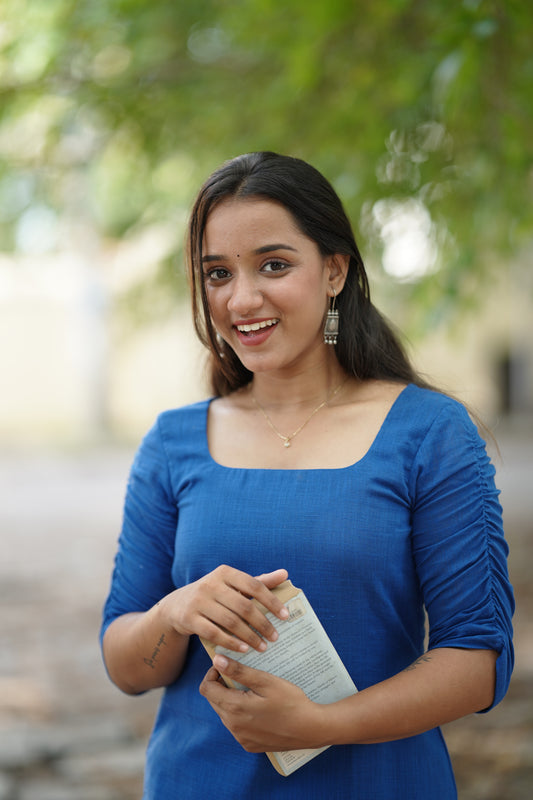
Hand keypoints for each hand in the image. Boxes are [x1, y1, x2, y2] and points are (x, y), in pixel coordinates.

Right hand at [159, 565, 288, 652]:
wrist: (178, 605)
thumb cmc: (215, 594)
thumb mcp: (233, 585)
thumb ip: (258, 581)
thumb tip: (285, 574)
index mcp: (225, 572)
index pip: (254, 585)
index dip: (271, 601)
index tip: (285, 617)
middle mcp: (210, 584)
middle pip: (243, 606)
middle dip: (262, 624)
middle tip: (275, 637)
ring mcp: (198, 601)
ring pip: (230, 621)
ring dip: (249, 636)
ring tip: (262, 647)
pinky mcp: (189, 618)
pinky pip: (214, 633)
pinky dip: (231, 643)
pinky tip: (243, 650)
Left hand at [199, 655, 321, 752]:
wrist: (311, 729)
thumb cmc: (291, 701)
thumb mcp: (266, 681)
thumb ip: (239, 671)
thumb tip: (217, 659)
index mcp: (235, 708)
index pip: (206, 689)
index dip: (212, 674)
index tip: (226, 666)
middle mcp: (233, 726)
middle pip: (214, 701)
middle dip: (222, 685)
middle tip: (242, 676)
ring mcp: (241, 738)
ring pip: (225, 713)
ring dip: (231, 700)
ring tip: (252, 691)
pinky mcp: (249, 745)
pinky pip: (236, 726)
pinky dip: (240, 714)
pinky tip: (258, 708)